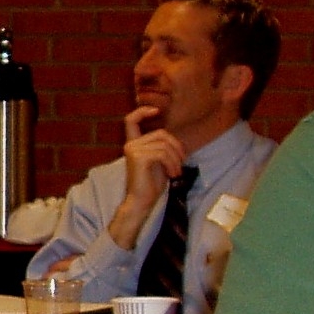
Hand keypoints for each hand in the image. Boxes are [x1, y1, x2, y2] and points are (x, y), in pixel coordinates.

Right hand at [107, 106, 186, 248]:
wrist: (141, 202)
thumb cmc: (150, 185)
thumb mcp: (159, 163)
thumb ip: (162, 149)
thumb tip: (177, 143)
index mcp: (134, 144)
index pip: (131, 120)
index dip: (143, 111)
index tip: (157, 110)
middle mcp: (131, 145)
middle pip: (161, 134)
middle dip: (176, 146)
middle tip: (181, 163)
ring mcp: (133, 150)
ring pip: (164, 144)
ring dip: (176, 159)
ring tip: (176, 172)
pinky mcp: (139, 158)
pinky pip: (162, 153)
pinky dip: (172, 163)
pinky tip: (173, 174)